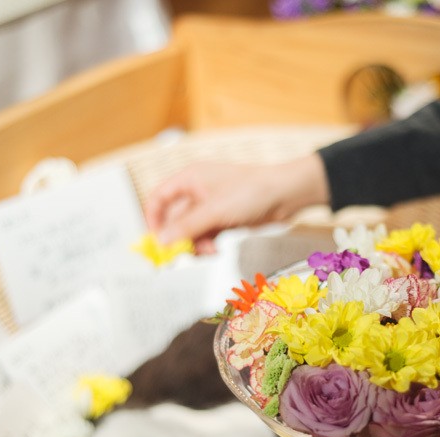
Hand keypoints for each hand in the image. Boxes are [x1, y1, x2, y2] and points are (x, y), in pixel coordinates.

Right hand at [145, 154, 329, 247]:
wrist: (286, 194)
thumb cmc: (252, 190)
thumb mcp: (214, 211)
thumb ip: (186, 227)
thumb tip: (161, 241)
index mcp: (189, 179)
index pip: (159, 198)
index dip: (153, 219)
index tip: (156, 240)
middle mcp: (197, 191)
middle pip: (175, 219)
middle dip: (179, 238)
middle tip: (180, 255)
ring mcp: (211, 206)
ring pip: (191, 230)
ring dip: (195, 244)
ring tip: (206, 251)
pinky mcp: (224, 218)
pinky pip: (206, 235)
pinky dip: (207, 245)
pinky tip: (215, 250)